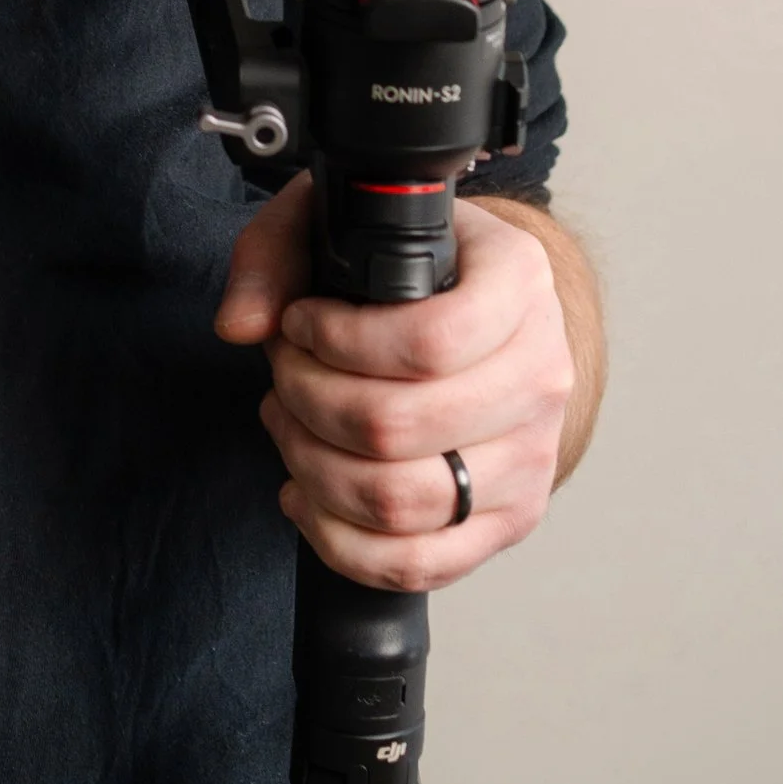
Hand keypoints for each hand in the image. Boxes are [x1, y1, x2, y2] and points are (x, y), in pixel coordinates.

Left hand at [214, 184, 580, 591]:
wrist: (483, 313)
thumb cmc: (410, 266)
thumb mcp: (338, 219)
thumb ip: (273, 253)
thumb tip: (240, 324)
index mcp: (518, 282)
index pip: (430, 342)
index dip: (338, 342)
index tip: (300, 324)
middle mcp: (542, 372)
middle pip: (398, 427)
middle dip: (307, 401)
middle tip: (284, 374)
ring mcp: (532, 456)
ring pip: (399, 502)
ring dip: (312, 468)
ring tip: (289, 423)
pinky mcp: (510, 520)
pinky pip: (417, 564)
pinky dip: (339, 541)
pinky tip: (305, 494)